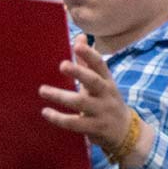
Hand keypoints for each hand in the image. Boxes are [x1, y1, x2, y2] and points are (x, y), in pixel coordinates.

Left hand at [38, 35, 146, 158]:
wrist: (124, 132)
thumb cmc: (105, 100)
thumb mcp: (100, 81)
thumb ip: (87, 61)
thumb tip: (80, 36)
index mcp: (107, 81)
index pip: (100, 65)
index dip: (90, 55)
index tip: (77, 46)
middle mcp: (106, 95)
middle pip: (94, 82)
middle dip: (79, 73)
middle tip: (62, 65)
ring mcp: (101, 112)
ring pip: (81, 103)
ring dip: (60, 96)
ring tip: (43, 90)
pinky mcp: (95, 128)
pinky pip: (76, 123)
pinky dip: (59, 118)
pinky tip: (46, 112)